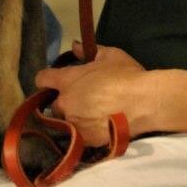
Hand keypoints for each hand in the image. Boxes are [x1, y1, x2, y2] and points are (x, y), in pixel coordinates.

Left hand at [35, 41, 154, 145]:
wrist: (143, 103)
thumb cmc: (125, 75)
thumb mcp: (110, 55)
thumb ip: (89, 52)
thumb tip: (75, 45)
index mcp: (68, 80)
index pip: (42, 79)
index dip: (47, 78)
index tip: (55, 80)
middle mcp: (65, 103)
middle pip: (54, 103)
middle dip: (64, 101)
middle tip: (81, 98)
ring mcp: (73, 124)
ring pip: (65, 121)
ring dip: (73, 117)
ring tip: (91, 115)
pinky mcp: (84, 140)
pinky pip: (77, 135)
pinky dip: (84, 131)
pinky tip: (97, 127)